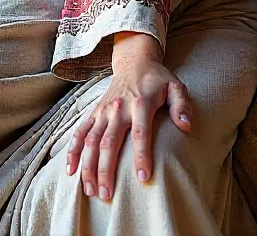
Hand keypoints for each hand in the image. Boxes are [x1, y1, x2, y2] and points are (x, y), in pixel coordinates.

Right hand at [66, 33, 191, 200]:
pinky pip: (80, 133)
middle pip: (109, 142)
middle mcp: (118, 107)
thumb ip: (181, 105)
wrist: (135, 61)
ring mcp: (104, 111)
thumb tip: (186, 126)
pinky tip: (70, 171)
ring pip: (91, 141)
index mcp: (141, 102)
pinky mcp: (94, 113)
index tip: (142, 176)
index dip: (141, 155)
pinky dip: (73, 152)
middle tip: (107, 195)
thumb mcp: (175, 86)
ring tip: (91, 191)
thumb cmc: (157, 79)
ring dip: (88, 167)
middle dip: (106, 170)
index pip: (140, 133)